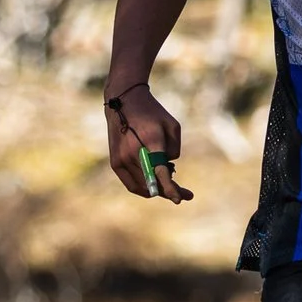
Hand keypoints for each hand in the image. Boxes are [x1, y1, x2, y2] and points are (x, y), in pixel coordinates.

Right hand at [104, 84, 193, 202]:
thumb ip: (174, 150)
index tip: (179, 199)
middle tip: (185, 194)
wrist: (123, 102)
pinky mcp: (115, 162)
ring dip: (158, 188)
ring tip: (169, 180)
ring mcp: (122, 158)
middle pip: (154, 182)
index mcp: (151, 140)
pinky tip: (154, 188)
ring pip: (144, 186)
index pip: (160, 171)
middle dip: (170, 190)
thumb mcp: (172, 125)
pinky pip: (132, 185)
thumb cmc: (152, 113)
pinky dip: (144, 189)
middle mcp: (134, 152)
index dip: (170, 188)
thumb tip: (166, 168)